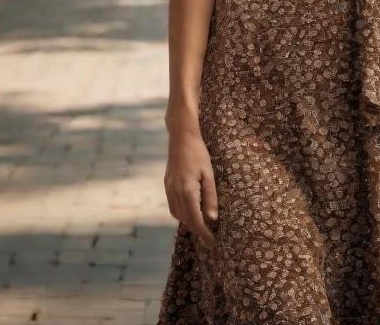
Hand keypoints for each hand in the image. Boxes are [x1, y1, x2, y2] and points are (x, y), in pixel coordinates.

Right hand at [164, 128, 218, 246]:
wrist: (181, 137)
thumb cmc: (199, 153)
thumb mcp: (209, 174)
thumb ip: (210, 197)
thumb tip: (212, 219)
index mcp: (187, 191)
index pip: (196, 220)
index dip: (204, 233)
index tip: (213, 243)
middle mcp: (175, 192)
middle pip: (185, 220)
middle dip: (197, 230)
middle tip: (210, 236)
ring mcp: (169, 188)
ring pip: (177, 214)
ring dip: (188, 222)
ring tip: (201, 225)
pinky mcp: (167, 184)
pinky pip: (172, 206)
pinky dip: (181, 213)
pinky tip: (189, 211)